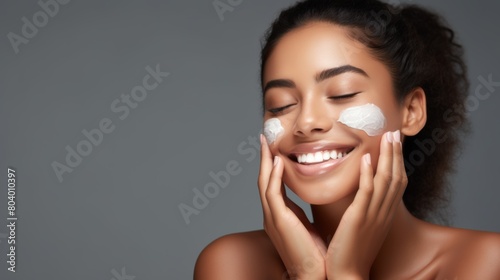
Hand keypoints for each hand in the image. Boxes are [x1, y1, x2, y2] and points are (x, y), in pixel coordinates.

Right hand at [258, 134, 326, 279]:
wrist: (314, 275)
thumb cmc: (316, 254)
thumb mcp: (308, 226)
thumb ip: (305, 211)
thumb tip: (315, 197)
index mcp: (279, 215)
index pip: (272, 184)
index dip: (271, 166)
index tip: (274, 149)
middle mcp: (271, 215)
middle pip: (263, 180)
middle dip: (262, 159)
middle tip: (264, 139)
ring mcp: (272, 218)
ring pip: (264, 183)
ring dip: (264, 161)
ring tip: (266, 143)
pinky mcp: (279, 221)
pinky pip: (273, 193)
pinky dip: (273, 176)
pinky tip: (277, 162)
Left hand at [326, 130, 407, 278]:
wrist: (347, 273)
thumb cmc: (351, 251)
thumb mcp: (364, 227)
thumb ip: (366, 209)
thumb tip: (362, 196)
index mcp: (385, 214)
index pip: (397, 183)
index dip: (397, 162)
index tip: (395, 144)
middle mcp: (384, 212)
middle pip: (396, 177)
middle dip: (396, 154)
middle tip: (394, 133)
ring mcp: (373, 215)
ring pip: (385, 180)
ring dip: (387, 157)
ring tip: (386, 137)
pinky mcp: (359, 218)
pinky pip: (366, 192)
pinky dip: (368, 173)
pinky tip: (366, 158)